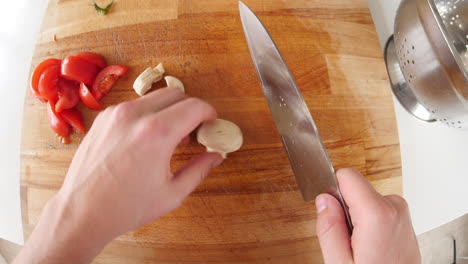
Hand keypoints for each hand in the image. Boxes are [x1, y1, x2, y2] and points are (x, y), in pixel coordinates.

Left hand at [14, 87, 222, 262]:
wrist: (82, 212)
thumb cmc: (128, 207)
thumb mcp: (172, 193)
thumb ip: (199, 170)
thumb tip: (216, 156)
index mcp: (157, 133)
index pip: (194, 106)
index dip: (208, 113)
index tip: (211, 122)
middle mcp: (135, 115)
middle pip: (175, 94)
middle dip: (190, 108)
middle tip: (193, 129)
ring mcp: (116, 113)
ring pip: (153, 98)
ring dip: (168, 110)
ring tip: (169, 137)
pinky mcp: (103, 118)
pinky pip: (134, 106)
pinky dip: (147, 114)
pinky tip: (145, 139)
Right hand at [315, 168, 420, 263]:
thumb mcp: (338, 262)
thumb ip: (328, 227)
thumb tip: (323, 199)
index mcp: (377, 213)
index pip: (346, 175)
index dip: (332, 192)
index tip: (330, 212)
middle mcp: (394, 208)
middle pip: (355, 188)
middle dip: (344, 209)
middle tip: (346, 240)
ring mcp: (402, 214)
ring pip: (364, 200)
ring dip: (356, 219)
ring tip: (360, 247)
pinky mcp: (403, 221)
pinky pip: (376, 210)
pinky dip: (368, 224)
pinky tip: (370, 247)